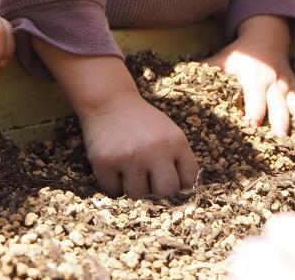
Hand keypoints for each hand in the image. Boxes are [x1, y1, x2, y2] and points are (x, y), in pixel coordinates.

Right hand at [77, 90, 199, 197]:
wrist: (109, 100)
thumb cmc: (142, 122)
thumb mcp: (168, 133)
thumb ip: (178, 160)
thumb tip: (182, 195)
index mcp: (176, 142)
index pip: (189, 181)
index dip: (180, 187)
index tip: (169, 184)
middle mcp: (155, 150)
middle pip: (166, 193)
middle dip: (157, 193)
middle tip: (148, 184)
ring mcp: (129, 156)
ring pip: (138, 195)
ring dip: (133, 189)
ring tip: (129, 173)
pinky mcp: (105, 161)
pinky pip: (113, 191)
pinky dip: (114, 186)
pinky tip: (114, 170)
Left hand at [203, 15, 294, 135]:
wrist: (264, 37)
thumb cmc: (237, 56)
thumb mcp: (220, 61)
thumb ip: (203, 73)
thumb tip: (174, 84)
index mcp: (253, 78)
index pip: (254, 94)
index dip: (254, 107)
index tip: (252, 122)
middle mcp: (273, 83)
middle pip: (278, 103)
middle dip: (280, 120)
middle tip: (280, 138)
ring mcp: (288, 86)